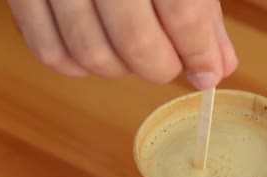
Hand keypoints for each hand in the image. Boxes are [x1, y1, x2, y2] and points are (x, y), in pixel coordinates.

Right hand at [8, 0, 238, 89]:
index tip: (206, 73)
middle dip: (161, 68)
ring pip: (91, 54)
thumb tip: (217, 67)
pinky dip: (79, 67)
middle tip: (170, 64)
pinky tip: (99, 51)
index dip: (198, 52)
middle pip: (135, 42)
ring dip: (122, 70)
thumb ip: (203, 14)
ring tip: (134, 53)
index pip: (181, 12)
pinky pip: (49, 52)